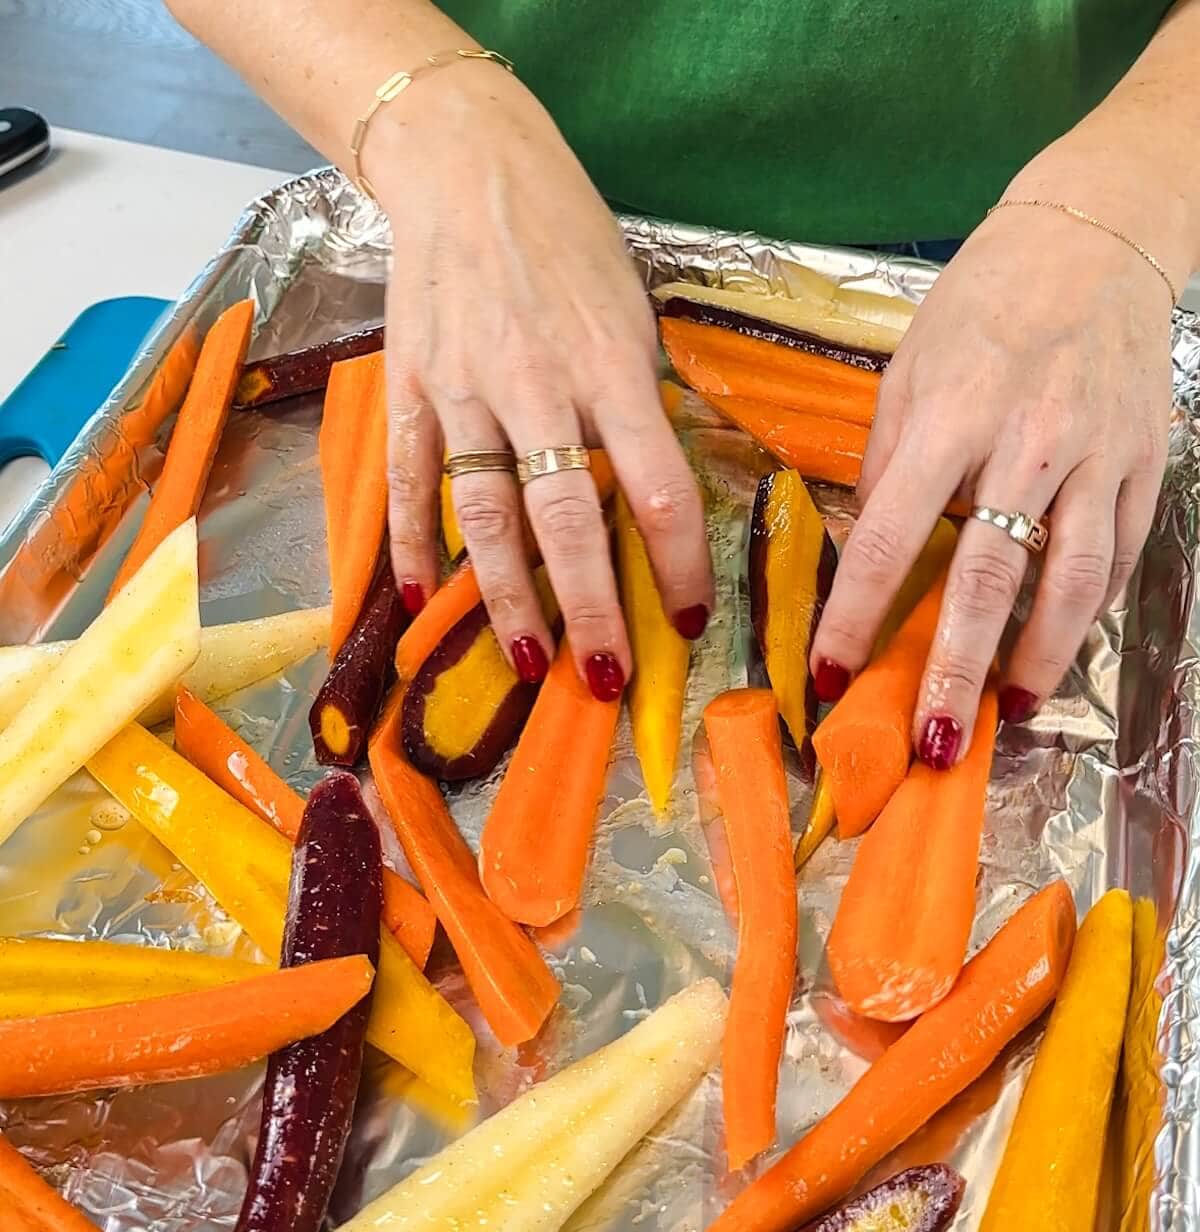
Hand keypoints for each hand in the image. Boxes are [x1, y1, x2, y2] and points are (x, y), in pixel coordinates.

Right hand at [374, 66, 712, 697]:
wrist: (464, 163)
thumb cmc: (566, 235)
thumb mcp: (630, 307)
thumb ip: (638, 401)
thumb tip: (652, 490)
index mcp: (610, 364)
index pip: (656, 486)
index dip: (676, 564)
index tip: (687, 619)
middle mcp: (536, 384)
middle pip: (566, 518)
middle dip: (590, 607)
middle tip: (607, 677)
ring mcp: (464, 390)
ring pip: (484, 514)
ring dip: (508, 597)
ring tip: (528, 662)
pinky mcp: (410, 388)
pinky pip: (409, 480)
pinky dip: (412, 544)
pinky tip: (421, 601)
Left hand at [810, 195, 1176, 764]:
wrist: (1093, 239)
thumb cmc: (982, 305)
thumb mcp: (908, 371)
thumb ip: (890, 466)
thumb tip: (871, 552)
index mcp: (950, 414)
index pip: (889, 536)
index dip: (857, 614)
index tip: (832, 674)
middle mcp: (1029, 439)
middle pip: (988, 576)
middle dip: (955, 667)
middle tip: (934, 740)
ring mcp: (1099, 452)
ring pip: (1073, 578)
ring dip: (1042, 657)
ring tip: (1012, 709)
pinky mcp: (1146, 460)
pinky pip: (1119, 554)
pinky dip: (1091, 611)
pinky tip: (1062, 647)